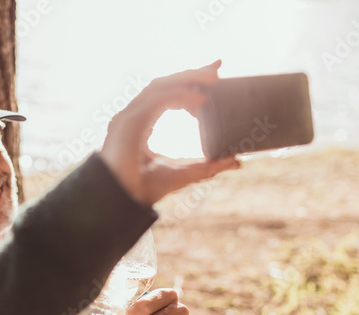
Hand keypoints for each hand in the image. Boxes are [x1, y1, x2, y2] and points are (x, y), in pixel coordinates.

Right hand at [100, 60, 240, 205]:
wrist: (122, 203)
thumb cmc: (143, 190)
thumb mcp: (183, 174)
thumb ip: (207, 166)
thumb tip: (236, 161)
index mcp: (142, 122)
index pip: (166, 93)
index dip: (188, 81)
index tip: (214, 76)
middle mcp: (133, 115)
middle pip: (164, 84)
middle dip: (192, 73)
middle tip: (219, 66)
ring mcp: (128, 116)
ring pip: (160, 86)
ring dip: (188, 78)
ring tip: (214, 78)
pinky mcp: (127, 122)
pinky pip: (156, 100)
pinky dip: (179, 95)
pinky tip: (200, 99)